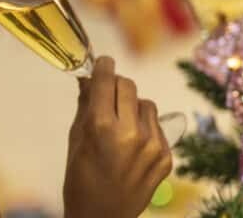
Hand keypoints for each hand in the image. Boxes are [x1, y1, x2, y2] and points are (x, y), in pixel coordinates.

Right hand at [63, 57, 172, 217]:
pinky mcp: (167, 157)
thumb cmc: (80, 181)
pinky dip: (145, 129)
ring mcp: (153, 146)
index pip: (107, 81)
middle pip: (129, 87)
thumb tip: (88, 79)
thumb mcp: (75, 142)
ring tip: (121, 126)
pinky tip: (132, 147)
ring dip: (133, 107)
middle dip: (117, 85)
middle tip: (108, 93)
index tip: (103, 62)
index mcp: (102, 128)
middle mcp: (132, 133)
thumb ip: (85, 107)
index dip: (104, 67)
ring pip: (147, 105)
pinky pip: (157, 127)